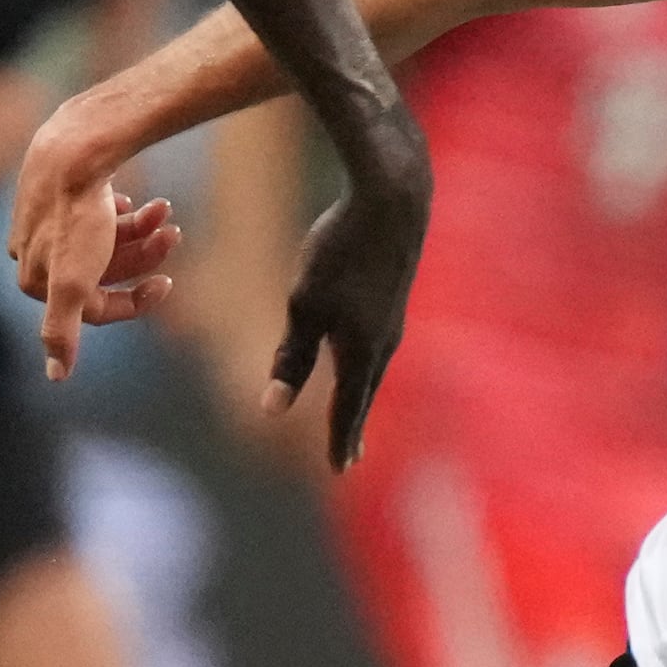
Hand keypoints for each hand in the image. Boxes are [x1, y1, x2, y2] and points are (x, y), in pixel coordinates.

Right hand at [9, 99, 188, 376]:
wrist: (74, 147)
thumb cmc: (76, 215)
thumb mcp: (73, 282)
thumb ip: (62, 331)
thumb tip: (55, 378)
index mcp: (37, 281)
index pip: (95, 307)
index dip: (136, 301)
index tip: (169, 284)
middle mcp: (33, 253)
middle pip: (103, 270)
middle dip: (143, 255)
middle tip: (174, 233)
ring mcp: (45, 221)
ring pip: (103, 239)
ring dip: (140, 229)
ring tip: (164, 210)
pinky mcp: (57, 191)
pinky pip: (94, 212)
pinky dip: (119, 210)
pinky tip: (133, 198)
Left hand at [270, 124, 428, 470]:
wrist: (393, 198)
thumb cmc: (342, 249)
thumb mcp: (304, 304)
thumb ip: (290, 357)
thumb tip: (271, 408)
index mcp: (362, 352)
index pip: (347, 408)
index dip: (339, 439)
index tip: (336, 469)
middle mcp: (385, 343)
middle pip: (364, 394)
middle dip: (353, 426)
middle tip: (349, 458)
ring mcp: (394, 318)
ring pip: (374, 369)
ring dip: (362, 395)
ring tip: (354, 410)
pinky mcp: (396, 294)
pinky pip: (379, 343)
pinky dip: (369, 365)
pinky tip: (365, 355)